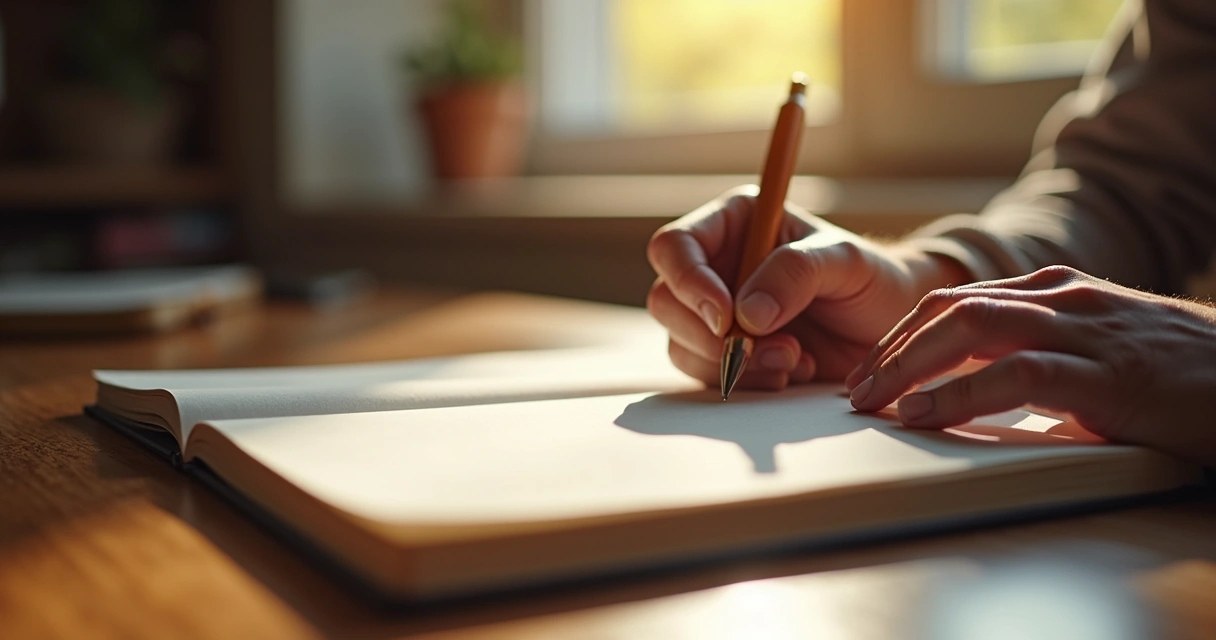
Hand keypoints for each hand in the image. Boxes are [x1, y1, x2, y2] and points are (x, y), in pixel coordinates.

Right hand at [646, 186, 969, 388]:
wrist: (892, 326)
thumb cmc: (872, 278)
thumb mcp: (845, 261)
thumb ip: (796, 273)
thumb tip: (746, 313)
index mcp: (734, 224)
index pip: (675, 246)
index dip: (688, 282)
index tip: (725, 316)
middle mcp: (716, 266)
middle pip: (667, 301)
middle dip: (710, 335)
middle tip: (764, 348)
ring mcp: (718, 314)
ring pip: (682, 344)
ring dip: (734, 363)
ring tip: (795, 358)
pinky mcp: (728, 354)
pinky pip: (708, 376)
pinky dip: (748, 381)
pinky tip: (792, 369)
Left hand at [846, 265, 1215, 463]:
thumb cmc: (1181, 376)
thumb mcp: (1099, 353)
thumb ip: (1043, 356)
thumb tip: (979, 383)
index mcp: (1058, 290)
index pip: (958, 299)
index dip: (905, 333)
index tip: (871, 369)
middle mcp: (1062, 298)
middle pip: (951, 308)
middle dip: (892, 348)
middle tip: (853, 390)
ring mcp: (1084, 329)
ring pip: (971, 329)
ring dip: (909, 365)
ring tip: (871, 402)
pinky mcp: (1105, 373)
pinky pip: (1014, 374)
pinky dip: (957, 394)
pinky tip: (923, 415)